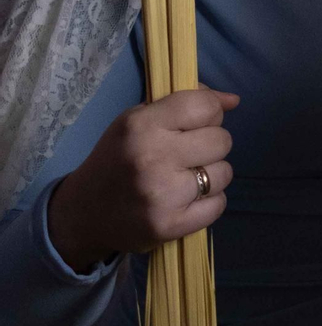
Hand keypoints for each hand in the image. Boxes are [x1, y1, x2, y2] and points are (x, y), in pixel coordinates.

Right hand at [47, 87, 238, 272]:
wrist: (84, 213)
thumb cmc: (118, 158)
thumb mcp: (138, 120)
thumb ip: (184, 103)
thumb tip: (233, 100)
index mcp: (141, 126)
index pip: (204, 106)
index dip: (210, 112)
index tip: (196, 124)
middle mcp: (152, 157)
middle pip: (222, 140)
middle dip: (210, 145)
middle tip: (188, 154)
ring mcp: (162, 194)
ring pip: (224, 172)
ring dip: (211, 174)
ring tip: (184, 178)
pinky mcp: (170, 225)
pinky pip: (218, 204)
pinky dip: (209, 202)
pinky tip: (186, 199)